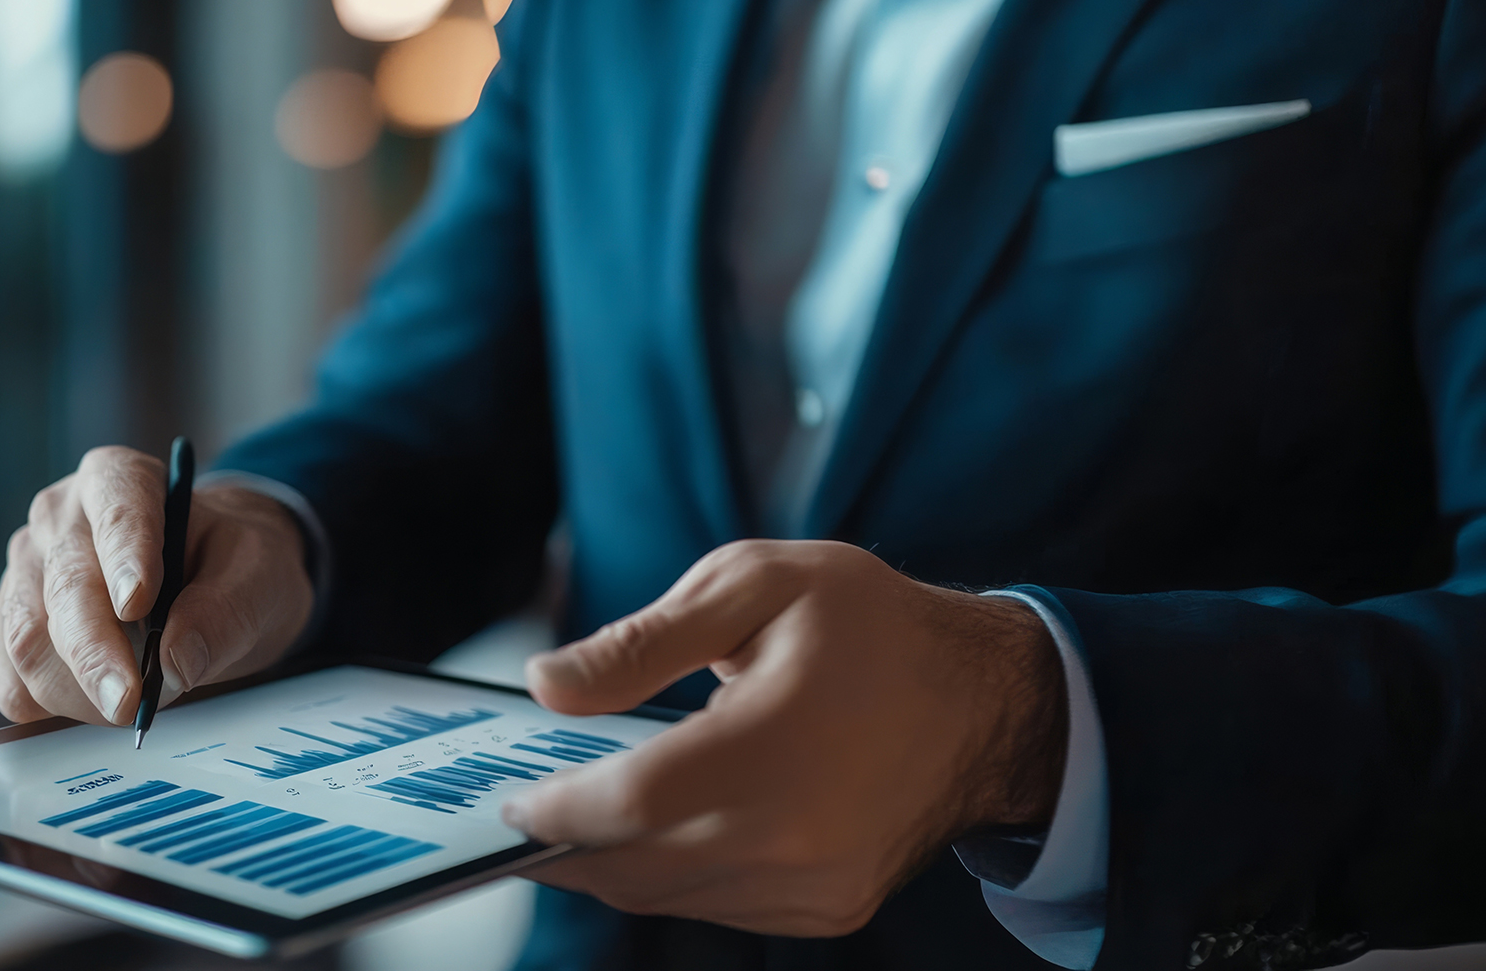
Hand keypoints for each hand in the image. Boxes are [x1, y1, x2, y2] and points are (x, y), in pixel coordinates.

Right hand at [0, 447, 314, 725]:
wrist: (210, 577)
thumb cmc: (232, 563)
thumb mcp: (257, 575)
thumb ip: (223, 612)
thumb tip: (175, 660)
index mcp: (119, 480)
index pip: (118, 512)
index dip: (124, 557)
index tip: (137, 604)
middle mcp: (61, 518)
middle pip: (65, 587)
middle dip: (95, 653)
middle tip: (130, 704)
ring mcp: (27, 570)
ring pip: (28, 637)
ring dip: (76, 688)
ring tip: (132, 706)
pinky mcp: (13, 623)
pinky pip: (9, 674)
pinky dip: (45, 703)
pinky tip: (87, 706)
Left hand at [502, 539, 1065, 936]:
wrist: (986, 699)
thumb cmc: (868, 625)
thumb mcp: (754, 586)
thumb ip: (642, 642)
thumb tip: (547, 686)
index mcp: (778, 743)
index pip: (630, 803)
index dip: (554, 807)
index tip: (509, 798)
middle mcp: (799, 835)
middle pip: (636, 864)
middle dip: (564, 842)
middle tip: (522, 807)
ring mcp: (816, 885)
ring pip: (669, 894)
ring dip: (610, 862)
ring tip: (575, 812)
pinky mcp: (829, 909)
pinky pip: (716, 905)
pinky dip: (669, 875)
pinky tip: (653, 827)